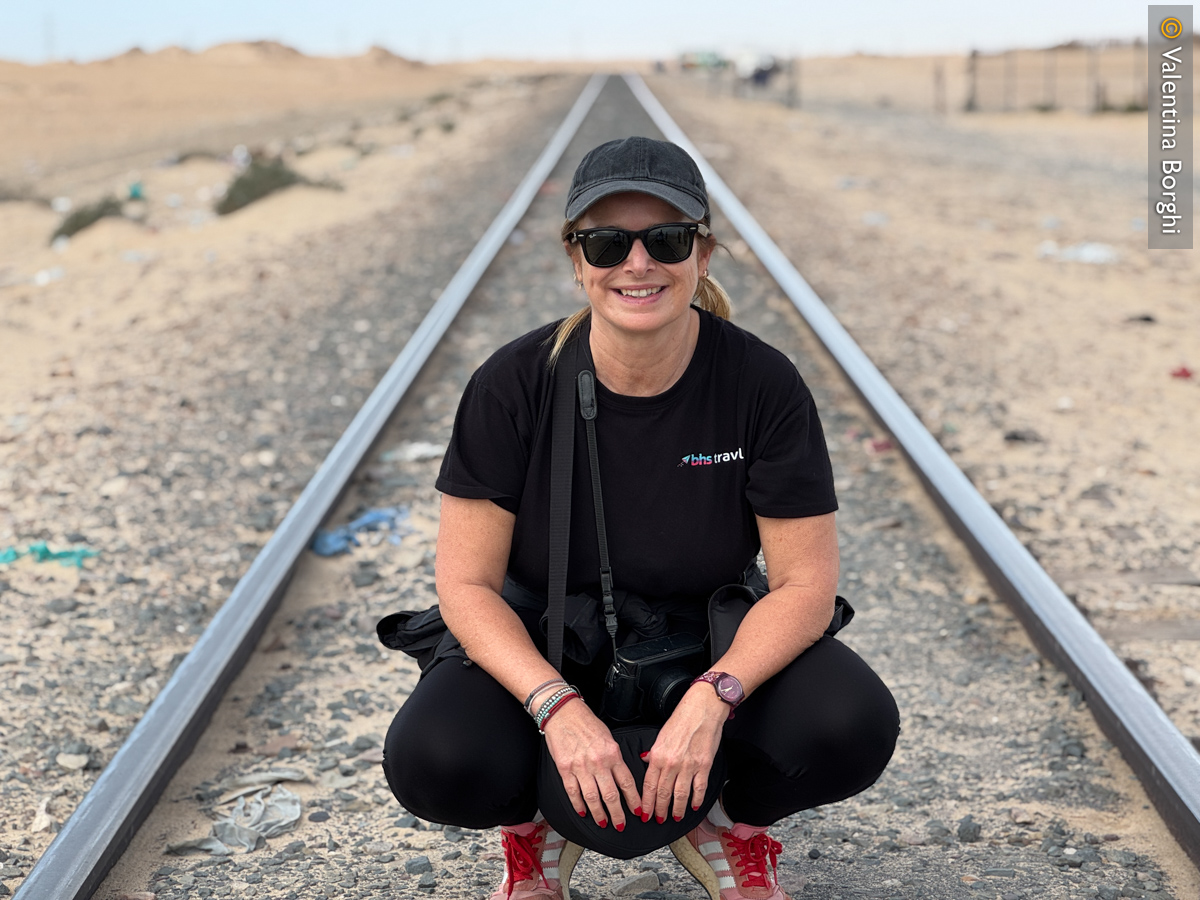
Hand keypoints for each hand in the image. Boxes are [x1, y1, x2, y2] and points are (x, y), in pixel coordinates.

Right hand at [542, 699, 643, 830]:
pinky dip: (578, 805)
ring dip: (599, 814)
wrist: (563, 712)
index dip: (634, 800)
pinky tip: (583, 812)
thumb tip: (622, 777)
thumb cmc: (586, 722)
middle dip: (618, 814)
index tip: (638, 811)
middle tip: (621, 825)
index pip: (626, 782)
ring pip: (592, 798)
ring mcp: (580, 767)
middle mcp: (598, 762)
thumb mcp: (608, 737)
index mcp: (612, 753)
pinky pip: (573, 792)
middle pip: (611, 795)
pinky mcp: (565, 769)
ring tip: (603, 823)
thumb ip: (615, 757)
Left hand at [640, 684, 726, 822]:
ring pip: (680, 794)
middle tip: (658, 819)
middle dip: (659, 809)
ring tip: (675, 818)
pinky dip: (696, 800)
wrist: (702, 709)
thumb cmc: (682, 719)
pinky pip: (699, 788)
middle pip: (663, 793)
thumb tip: (645, 761)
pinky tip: (693, 806)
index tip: (644, 813)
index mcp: (658, 755)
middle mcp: (672, 763)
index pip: (649, 785)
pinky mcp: (704, 765)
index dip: (646, 802)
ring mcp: (688, 766)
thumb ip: (653, 752)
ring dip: (676, 809)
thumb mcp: (661, 735)